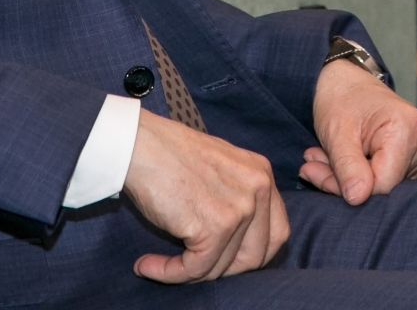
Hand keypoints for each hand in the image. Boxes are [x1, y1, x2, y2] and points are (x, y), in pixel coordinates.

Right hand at [122, 110, 288, 283]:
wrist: (139, 144)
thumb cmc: (169, 155)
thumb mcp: (220, 168)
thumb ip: (237, 197)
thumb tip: (237, 244)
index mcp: (262, 174)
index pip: (277, 233)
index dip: (252, 254)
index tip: (224, 260)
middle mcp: (258, 189)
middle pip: (257, 255)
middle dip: (225, 269)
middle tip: (195, 265)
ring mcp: (240, 208)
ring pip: (224, 266)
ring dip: (191, 273)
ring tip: (163, 265)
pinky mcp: (214, 225)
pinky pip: (196, 268)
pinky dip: (170, 273)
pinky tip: (148, 265)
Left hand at [301, 57, 416, 203]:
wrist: (345, 81)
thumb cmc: (341, 99)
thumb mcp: (336, 132)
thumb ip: (347, 167)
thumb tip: (357, 198)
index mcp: (406, 127)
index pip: (383, 183)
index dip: (349, 187)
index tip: (317, 170)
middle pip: (384, 185)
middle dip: (344, 181)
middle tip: (314, 164)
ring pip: (384, 184)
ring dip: (350, 179)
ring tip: (327, 157)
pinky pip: (388, 178)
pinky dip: (361, 174)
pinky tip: (345, 159)